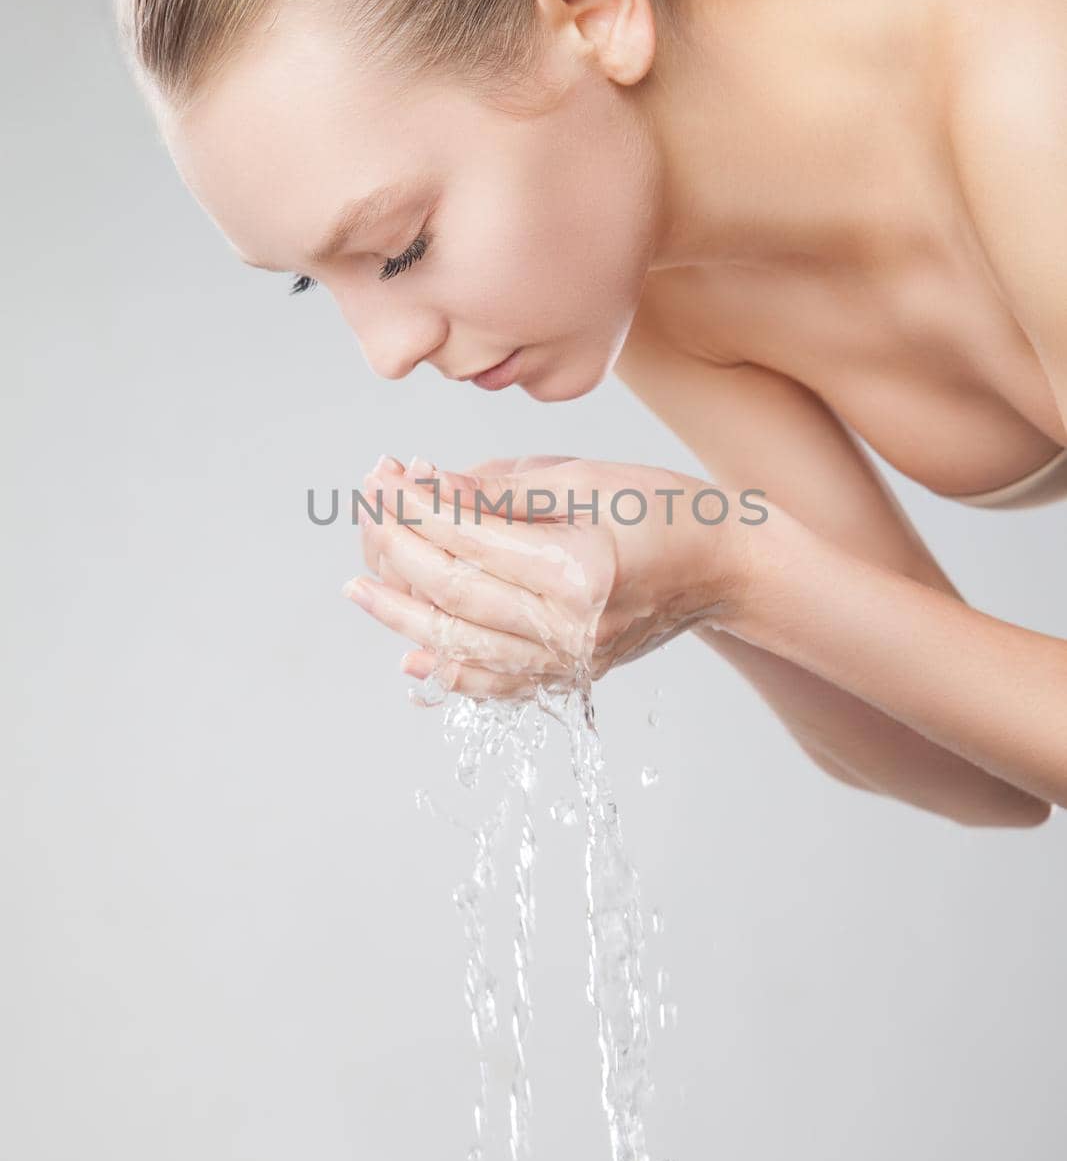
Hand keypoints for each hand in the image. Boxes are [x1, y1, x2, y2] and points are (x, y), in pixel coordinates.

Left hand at [348, 453, 753, 699]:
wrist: (726, 566)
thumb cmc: (662, 508)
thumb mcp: (585, 477)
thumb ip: (500, 488)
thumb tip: (422, 484)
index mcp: (580, 567)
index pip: (470, 537)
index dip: (415, 505)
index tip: (382, 474)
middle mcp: (572, 627)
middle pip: (455, 594)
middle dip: (397, 547)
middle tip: (366, 507)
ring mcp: (571, 661)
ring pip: (463, 647)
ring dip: (402, 616)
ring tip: (359, 588)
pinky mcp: (571, 677)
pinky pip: (498, 686)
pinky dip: (451, 675)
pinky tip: (410, 660)